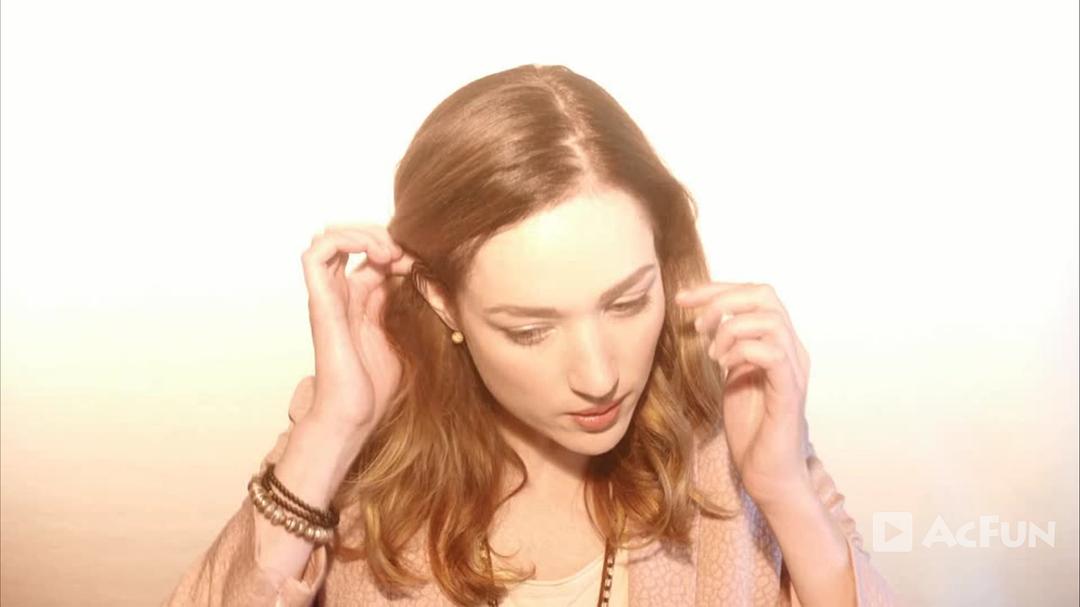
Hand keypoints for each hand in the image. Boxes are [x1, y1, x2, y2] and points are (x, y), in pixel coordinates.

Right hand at [301, 223, 414, 437]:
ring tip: (390, 251)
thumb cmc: (376, 387)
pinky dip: (346, 240)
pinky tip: (377, 255)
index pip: (373, 252)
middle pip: (351, 237)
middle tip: (407, 253)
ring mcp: (329, 295)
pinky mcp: (320, 301)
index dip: (399, 247)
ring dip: (363, 233)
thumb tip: (424, 276)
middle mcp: (342, 292)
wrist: (354, 415)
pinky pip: (317, 253)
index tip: (424, 262)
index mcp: (362, 299)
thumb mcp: (404, 335)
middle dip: (381, 234)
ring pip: (330, 236)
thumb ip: (407, 304)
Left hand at [674, 282, 811, 506]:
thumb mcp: (734, 376)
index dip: (716, 290)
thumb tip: (711, 322)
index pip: (755, 295)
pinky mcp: (789, 392)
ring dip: (731, 328)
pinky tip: (724, 366)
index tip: (682, 298)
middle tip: (697, 324)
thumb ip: (730, 347)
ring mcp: (794, 370)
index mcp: (779, 342)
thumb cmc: (752, 428)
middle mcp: (792, 350)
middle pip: (765, 295)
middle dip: (722, 300)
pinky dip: (742, 350)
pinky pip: (773, 353)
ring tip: (712, 353)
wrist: (769, 473)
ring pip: (770, 320)